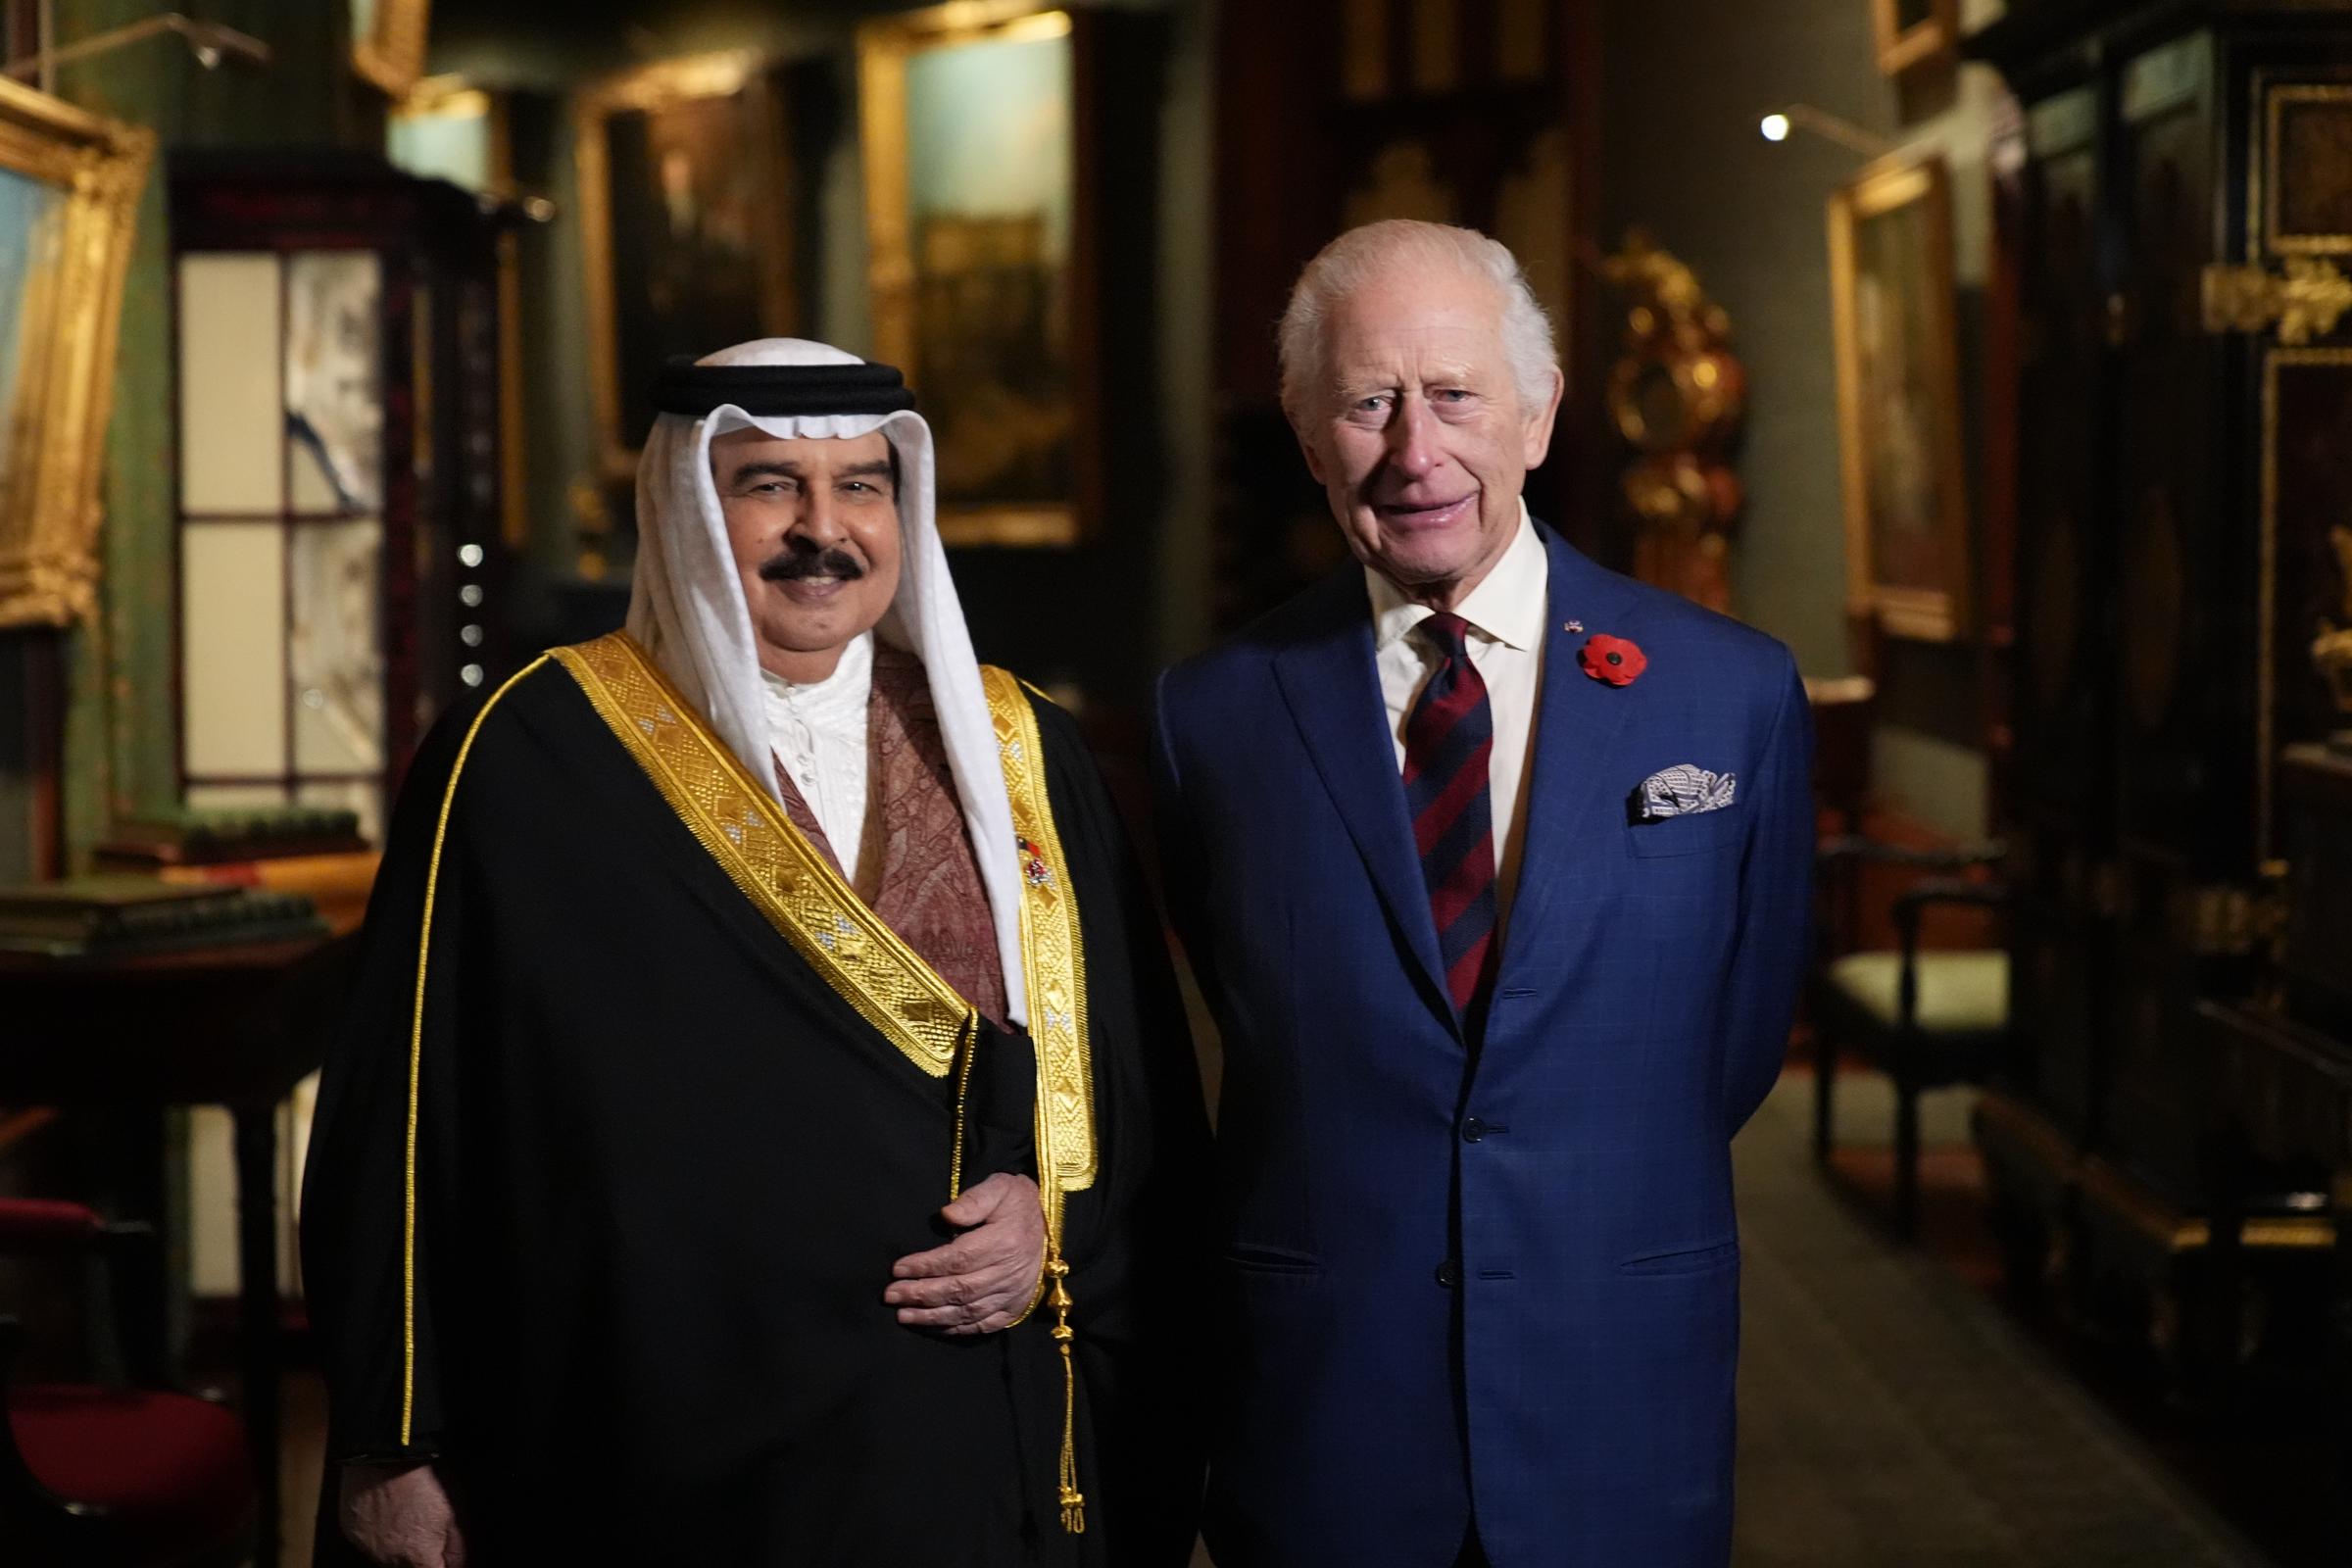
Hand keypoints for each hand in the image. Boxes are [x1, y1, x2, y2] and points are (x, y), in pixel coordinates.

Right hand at [339, 1461, 465, 1566]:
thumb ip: (456, 1547)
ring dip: (397, 1545)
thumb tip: (457, 1565)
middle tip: (424, 1529)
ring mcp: (366, 1546)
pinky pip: (367, 1540)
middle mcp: (389, 1559)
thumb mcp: (453, 1512)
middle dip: (419, 1555)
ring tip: (405, 1516)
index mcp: (417, 1557)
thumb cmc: (422, 1481)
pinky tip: (386, 1511)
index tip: (440, 1555)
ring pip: (387, 1557)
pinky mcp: (350, 1531)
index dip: (439, 1564)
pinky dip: (377, 1532)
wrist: (384, 1456)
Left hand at [884, 1171, 1046, 1334]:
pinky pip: (983, 1325)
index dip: (925, 1266)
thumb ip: (974, 1199)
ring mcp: (1012, 1294)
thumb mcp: (1001, 1187)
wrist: (1055, 1225)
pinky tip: (934, 1326)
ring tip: (903, 1315)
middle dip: (920, 1294)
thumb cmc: (1019, 1203)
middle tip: (890, 1295)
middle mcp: (1008, 1273)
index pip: (957, 1258)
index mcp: (1004, 1241)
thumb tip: (946, 1215)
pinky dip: (957, 1329)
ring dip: (932, 1316)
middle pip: (958, 1289)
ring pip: (967, 1312)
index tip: (897, 1268)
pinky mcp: (1015, 1308)